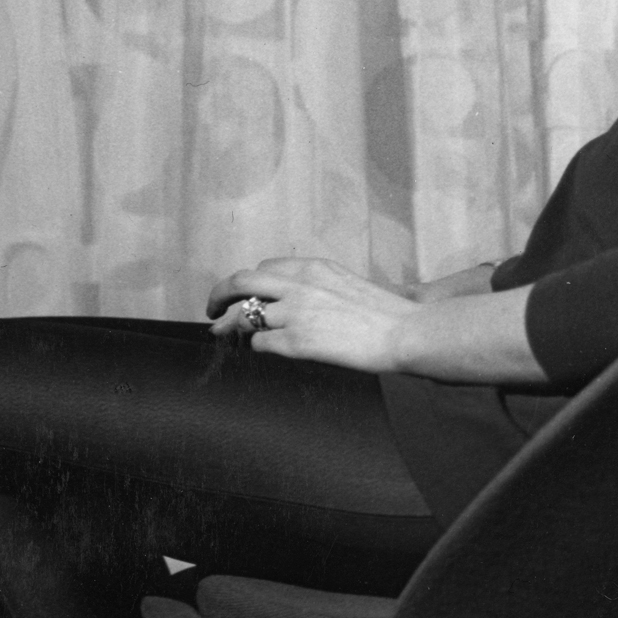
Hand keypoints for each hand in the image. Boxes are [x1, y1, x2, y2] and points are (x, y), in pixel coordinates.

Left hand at [207, 256, 416, 373]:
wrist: (405, 332)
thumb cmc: (388, 314)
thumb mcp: (349, 285)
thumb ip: (320, 287)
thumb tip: (301, 301)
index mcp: (313, 268)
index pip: (265, 269)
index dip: (251, 283)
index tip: (245, 294)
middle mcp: (298, 285)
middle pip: (240, 282)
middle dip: (219, 295)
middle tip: (212, 309)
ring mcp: (295, 313)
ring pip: (245, 316)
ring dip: (232, 326)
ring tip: (223, 334)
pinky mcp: (296, 341)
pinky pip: (260, 342)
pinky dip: (259, 346)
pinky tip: (265, 350)